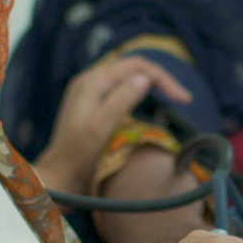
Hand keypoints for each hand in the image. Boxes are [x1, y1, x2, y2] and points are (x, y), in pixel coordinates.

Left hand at [32, 56, 189, 194]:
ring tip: (173, 98)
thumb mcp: (100, 129)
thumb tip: (145, 78)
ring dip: (151, 83)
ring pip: (127, 76)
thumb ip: (120, 101)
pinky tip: (149, 103)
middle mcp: (89, 80)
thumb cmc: (78, 157)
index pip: (135, 65)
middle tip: (183, 99)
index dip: (162, 78)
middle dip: (160, 79)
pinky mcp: (92, 103)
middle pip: (132, 67)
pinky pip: (120, 87)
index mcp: (91, 82)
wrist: (59, 176)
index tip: (184, 99)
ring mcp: (89, 91)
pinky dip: (139, 92)